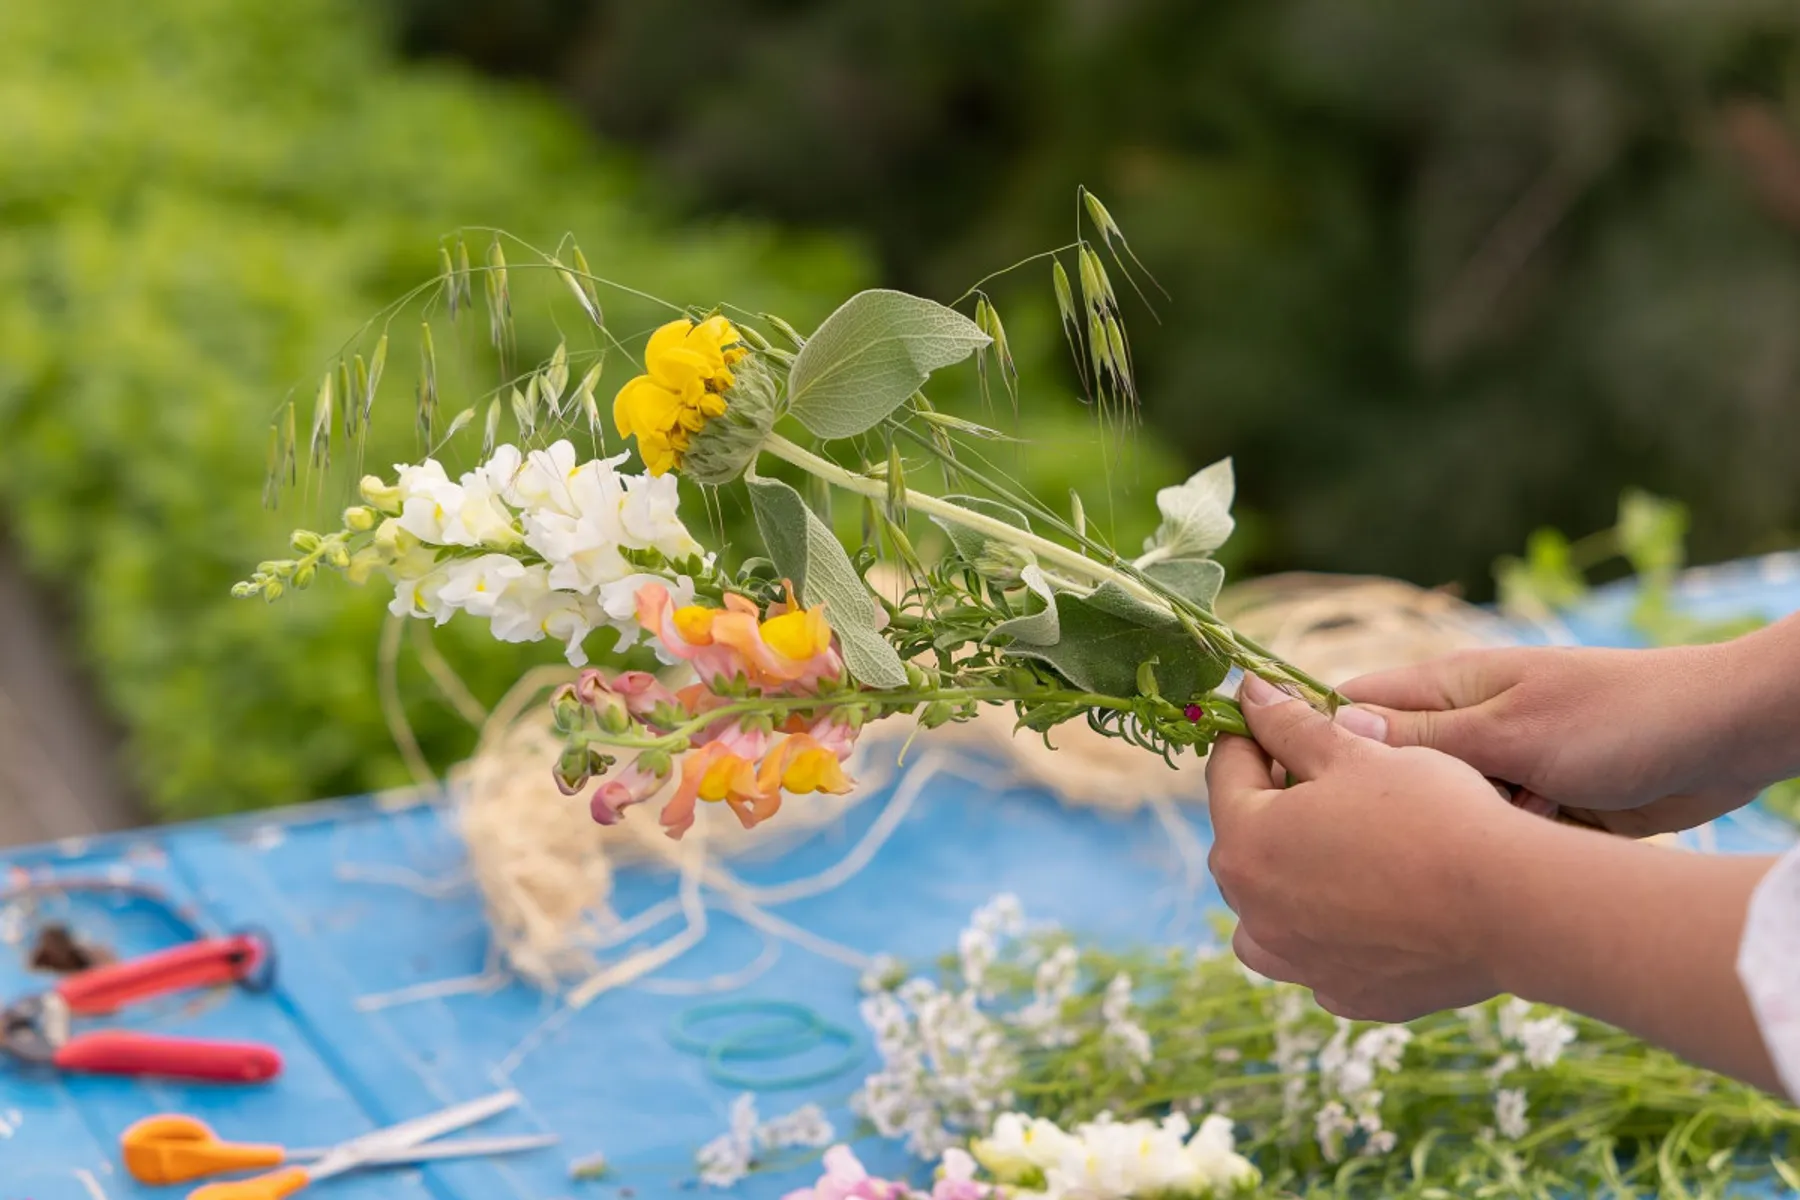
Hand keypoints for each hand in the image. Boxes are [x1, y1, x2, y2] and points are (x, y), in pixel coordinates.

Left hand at [1205, 674, 1533, 1021]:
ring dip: (1284, 882)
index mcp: (1245, 844)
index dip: (1252, 734)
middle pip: (1243, 844)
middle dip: (1270, 807)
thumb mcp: (1356, 753)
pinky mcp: (1348, 996)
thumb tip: (1250, 693)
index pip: (1227, 771)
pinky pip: (1317, 958)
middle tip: (1322, 777)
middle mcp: (1256, 914)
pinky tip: (1371, 908)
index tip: (1279, 718)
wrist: (1510, 905)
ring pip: (1265, 916)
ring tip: (1334, 851)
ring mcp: (1301, 963)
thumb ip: (1292, 725)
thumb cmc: (1430, 815)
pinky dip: (1329, 933)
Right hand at [1340, 643, 1762, 836]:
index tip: (1276, 794)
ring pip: (1435, 813)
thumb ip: (1424, 736)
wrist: (1725, 744)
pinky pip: (1486, 837)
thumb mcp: (1511, 730)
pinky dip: (1492, 855)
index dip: (1306, 745)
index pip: (1346, 707)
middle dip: (1380, 811)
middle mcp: (1461, 727)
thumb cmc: (1619, 719)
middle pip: (1385, 773)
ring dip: (1447, 837)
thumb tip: (1334, 730)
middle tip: (1372, 852)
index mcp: (1445, 687)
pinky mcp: (1533, 809)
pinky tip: (1499, 874)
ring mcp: (1498, 769)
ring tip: (1456, 861)